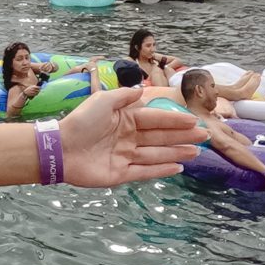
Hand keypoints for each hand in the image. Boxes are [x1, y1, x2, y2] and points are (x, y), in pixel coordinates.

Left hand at [57, 86, 201, 185]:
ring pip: (157, 154)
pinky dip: (162, 170)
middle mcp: (127, 137)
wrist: (59, 149)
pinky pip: (145, 171)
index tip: (195, 119)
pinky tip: (178, 167)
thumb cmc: (80, 122)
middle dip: (182, 136)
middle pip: (160, 137)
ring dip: (177, 152)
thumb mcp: (101, 101)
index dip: (175, 120)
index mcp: (124, 119)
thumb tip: (141, 90)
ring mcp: (125, 156)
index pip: (155, 118)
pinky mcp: (121, 174)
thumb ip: (123, 96)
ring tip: (196, 151)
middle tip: (204, 136)